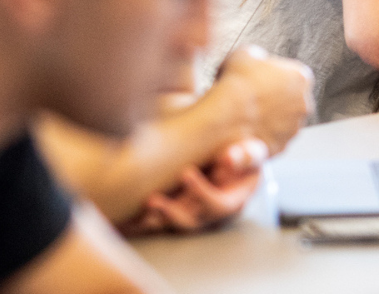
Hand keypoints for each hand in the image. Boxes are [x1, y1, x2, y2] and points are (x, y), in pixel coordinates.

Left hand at [120, 139, 267, 234]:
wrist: (233, 161)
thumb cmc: (245, 156)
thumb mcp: (253, 154)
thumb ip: (246, 156)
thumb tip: (230, 157)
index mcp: (232, 203)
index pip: (217, 205)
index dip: (201, 192)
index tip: (186, 173)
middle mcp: (210, 215)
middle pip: (190, 221)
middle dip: (171, 213)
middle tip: (152, 200)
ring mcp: (192, 214)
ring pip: (170, 223)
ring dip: (153, 217)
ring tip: (136, 206)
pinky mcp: (176, 210)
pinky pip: (157, 219)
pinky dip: (140, 220)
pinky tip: (124, 217)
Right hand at [210, 47, 312, 153]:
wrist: (225, 116)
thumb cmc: (236, 82)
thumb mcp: (245, 53)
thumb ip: (259, 56)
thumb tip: (256, 61)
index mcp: (301, 77)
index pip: (290, 74)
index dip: (271, 76)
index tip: (256, 78)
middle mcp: (304, 104)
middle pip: (290, 99)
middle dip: (273, 98)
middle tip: (250, 96)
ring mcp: (294, 128)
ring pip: (282, 120)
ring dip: (269, 117)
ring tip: (244, 113)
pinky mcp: (282, 147)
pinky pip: (272, 138)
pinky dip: (262, 134)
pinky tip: (244, 127)